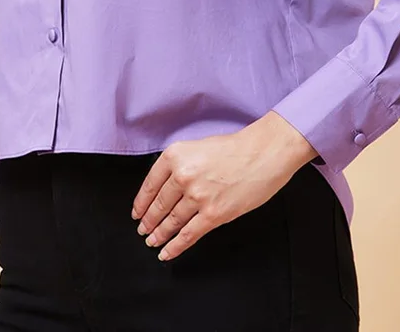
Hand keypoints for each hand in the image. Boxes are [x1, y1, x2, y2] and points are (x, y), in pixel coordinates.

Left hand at [130, 110, 318, 261]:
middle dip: (149, 221)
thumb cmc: (235, 148)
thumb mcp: (197, 146)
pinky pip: (188, 235)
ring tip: (153, 241)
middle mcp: (182, 175)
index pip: (150, 185)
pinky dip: (175, 247)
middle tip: (143, 229)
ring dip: (159, 235)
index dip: (141, 203)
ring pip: (171, 222)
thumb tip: (165, 188)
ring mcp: (197, 197)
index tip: (137, 213)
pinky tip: (167, 252)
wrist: (263, 153)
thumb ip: (180, 165)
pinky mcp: (213, 214)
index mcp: (175, 155)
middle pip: (158, 205)